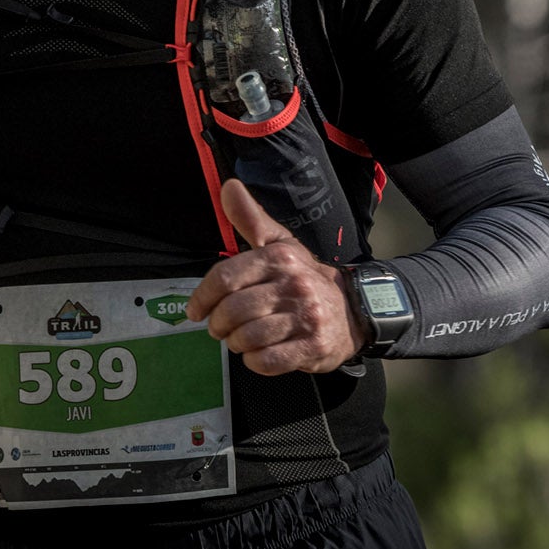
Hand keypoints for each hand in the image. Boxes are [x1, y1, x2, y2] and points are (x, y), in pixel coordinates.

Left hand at [186, 178, 364, 374]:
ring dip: (236, 343)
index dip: (202, 297)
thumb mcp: (280, 244)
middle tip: (220, 328)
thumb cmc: (304, 278)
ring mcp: (306, 317)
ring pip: (249, 337)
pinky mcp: (313, 346)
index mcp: (280, 258)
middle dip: (219, 324)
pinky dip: (255, 361)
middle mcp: (294, 285)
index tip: (195, 311)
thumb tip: (229, 186)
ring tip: (240, 339)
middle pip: (233, 310)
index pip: (225, 278)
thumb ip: (250, 218)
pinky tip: (257, 353)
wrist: (352, 311)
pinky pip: (268, 361)